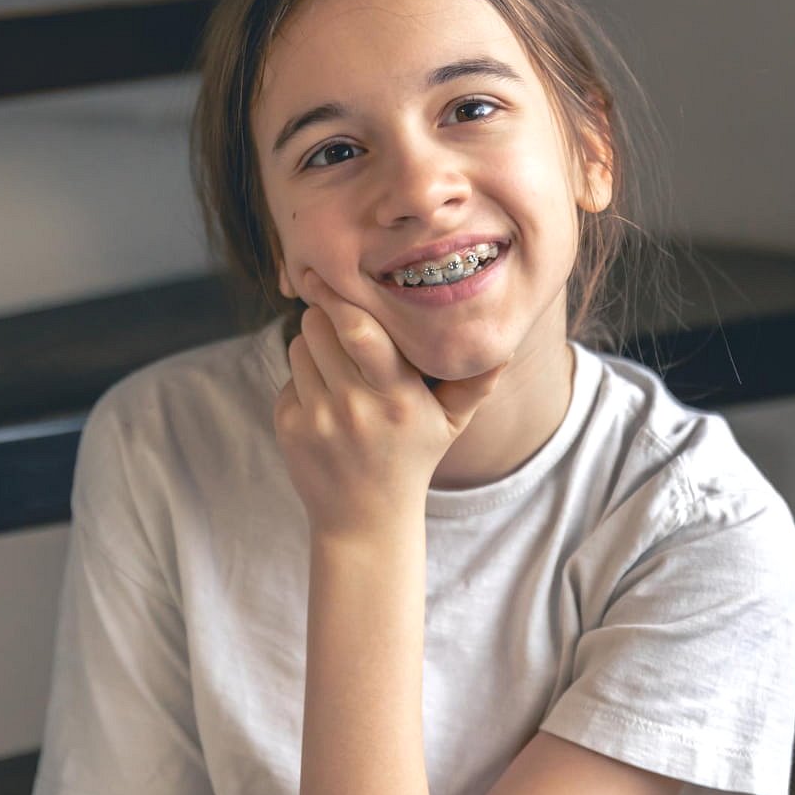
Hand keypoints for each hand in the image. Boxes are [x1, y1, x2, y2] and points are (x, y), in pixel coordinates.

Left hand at [274, 271, 506, 541]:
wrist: (365, 520)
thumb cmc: (413, 459)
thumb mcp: (451, 423)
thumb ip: (475, 381)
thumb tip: (505, 346)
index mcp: (398, 398)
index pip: (361, 332)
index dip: (342, 299)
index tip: (332, 274)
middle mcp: (355, 407)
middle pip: (320, 328)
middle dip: (326, 313)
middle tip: (339, 317)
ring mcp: (318, 419)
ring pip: (300, 346)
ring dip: (314, 344)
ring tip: (338, 365)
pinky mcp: (291, 428)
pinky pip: (288, 377)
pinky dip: (303, 378)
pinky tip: (325, 400)